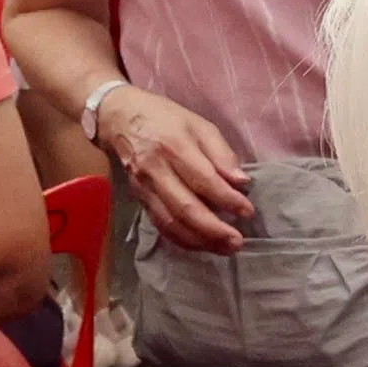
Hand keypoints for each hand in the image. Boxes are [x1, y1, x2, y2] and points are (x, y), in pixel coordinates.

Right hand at [101, 87, 256, 251]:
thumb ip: (221, 153)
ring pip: (170, 222)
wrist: (120, 118)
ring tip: (224, 248)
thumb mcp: (199, 125)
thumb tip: (242, 182)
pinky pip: (160, 224)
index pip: (203, 180)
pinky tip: (201, 244)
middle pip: (184, 208)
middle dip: (213, 229)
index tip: (247, 211)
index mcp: (174, 147)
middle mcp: (156, 170)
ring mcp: (144, 187)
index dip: (227, 199)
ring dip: (199, 241)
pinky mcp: (139, 199)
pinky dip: (181, 239)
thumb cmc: (166, 119)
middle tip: (237, 241)